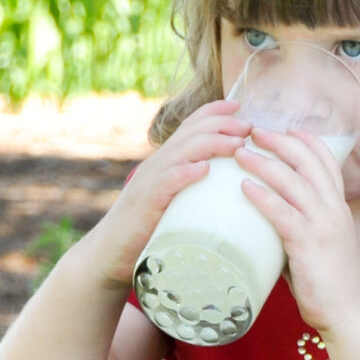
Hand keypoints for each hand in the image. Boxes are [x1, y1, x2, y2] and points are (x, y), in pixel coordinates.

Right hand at [83, 101, 249, 283]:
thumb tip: (232, 188)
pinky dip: (185, 173)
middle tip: (249, 127)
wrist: (109, 254)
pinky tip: (204, 169)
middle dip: (221, 124)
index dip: (213, 111)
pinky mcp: (145, 204)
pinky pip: (166, 182)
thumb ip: (198, 190)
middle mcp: (158, 165)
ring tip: (237, 144)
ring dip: (211, 144)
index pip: (190, 126)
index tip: (239, 105)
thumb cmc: (149, 231)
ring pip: (181, 152)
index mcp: (167, 162)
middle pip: (190, 133)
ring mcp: (150, 182)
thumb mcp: (176, 202)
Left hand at [234, 127, 359, 337]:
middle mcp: (334, 209)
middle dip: (279, 141)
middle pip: (308, 161)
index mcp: (338, 207)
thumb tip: (264, 226)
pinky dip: (263, 196)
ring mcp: (323, 225)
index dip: (305, 140)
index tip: (284, 128)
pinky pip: (283, 212)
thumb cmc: (330, 285)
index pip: (326, 161)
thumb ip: (297, 231)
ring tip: (239, 153)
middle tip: (253, 131)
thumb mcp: (319, 247)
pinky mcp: (309, 244)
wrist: (351, 313)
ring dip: (264, 163)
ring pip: (293, 181)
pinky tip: (244, 187)